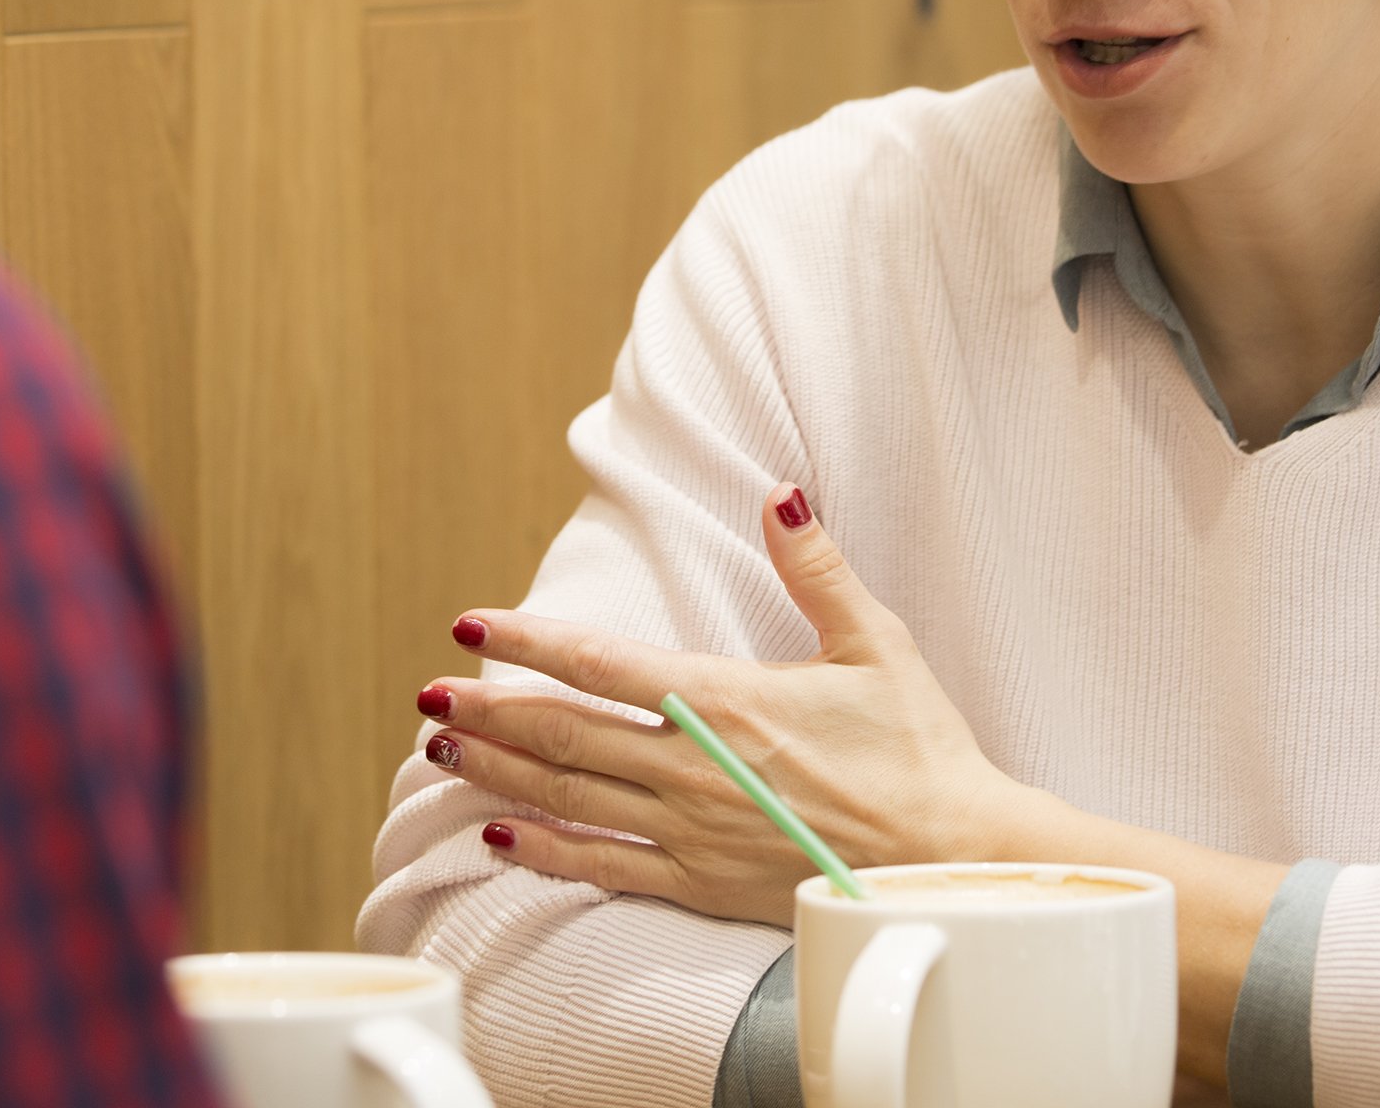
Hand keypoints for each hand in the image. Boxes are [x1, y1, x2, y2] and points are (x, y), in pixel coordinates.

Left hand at [412, 485, 1023, 924]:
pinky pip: (605, 867)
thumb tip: (780, 494)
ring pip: (571, 798)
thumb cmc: (920, 750)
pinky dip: (547, 849)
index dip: (529, 643)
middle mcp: (695, 769)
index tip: (471, 625)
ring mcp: (692, 832)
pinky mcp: (703, 884)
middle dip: (489, 712)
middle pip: (566, 734)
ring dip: (500, 772)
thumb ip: (816, 567)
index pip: (603, 664)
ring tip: (441, 752)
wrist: (951, 860)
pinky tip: (503, 833)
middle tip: (429, 696)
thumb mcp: (874, 642)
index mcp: (729, 702)